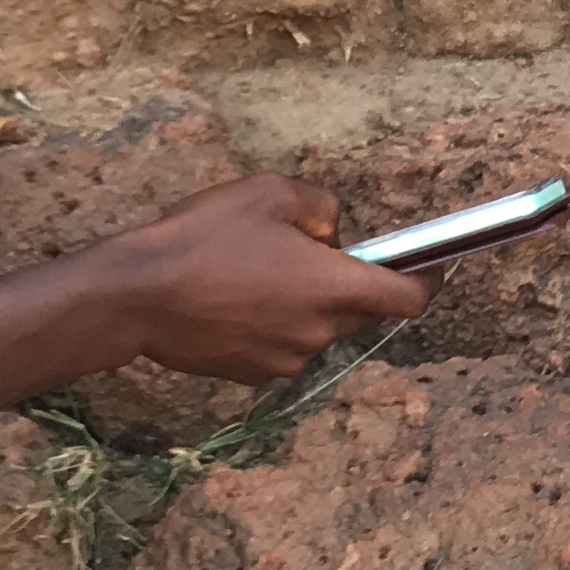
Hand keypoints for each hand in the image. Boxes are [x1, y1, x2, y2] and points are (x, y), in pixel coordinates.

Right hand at [104, 176, 433, 383]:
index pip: (408, 299)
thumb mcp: (268, 193)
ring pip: (317, 329)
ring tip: (255, 273)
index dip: (428, 282)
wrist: (137, 295)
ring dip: (305, 305)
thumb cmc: (202, 237)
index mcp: (332, 287)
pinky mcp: (253, 375)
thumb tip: (332, 231)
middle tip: (308, 254)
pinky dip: (273, 325)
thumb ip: (319, 207)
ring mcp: (286, 359)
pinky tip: (233, 300)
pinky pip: (282, 346)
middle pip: (360, 313)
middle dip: (348, 285)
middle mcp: (318, 331)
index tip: (432, 267)